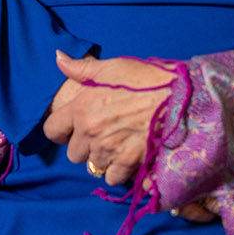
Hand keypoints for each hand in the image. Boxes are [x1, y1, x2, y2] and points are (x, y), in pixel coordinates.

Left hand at [44, 53, 173, 189]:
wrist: (181, 97)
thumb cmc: (147, 79)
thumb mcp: (113, 67)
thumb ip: (82, 68)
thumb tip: (58, 57)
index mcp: (81, 108)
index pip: (52, 131)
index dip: (62, 130)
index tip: (74, 128)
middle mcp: (90, 132)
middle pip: (73, 154)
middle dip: (86, 147)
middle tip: (104, 135)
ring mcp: (108, 150)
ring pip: (93, 166)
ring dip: (104, 159)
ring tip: (120, 145)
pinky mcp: (127, 163)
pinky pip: (112, 177)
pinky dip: (120, 170)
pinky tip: (130, 157)